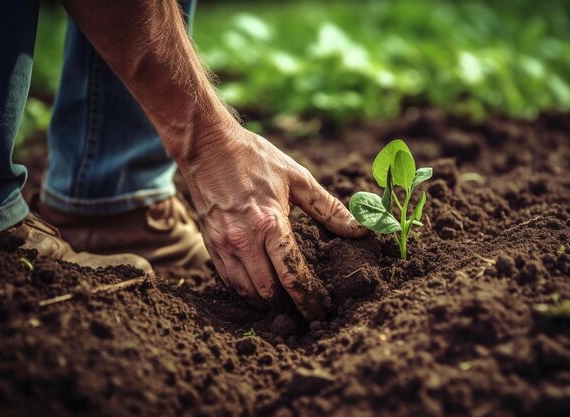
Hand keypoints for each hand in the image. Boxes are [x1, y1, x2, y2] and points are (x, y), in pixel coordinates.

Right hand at [179, 122, 365, 319]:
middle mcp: (244, 240)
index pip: (293, 276)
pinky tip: (260, 289)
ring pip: (247, 291)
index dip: (309, 300)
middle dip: (290, 307)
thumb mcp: (297, 178)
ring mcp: (223, 245)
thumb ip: (329, 208)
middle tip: (306, 313)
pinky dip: (246, 291)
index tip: (321, 311)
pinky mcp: (209, 245)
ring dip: (267, 303)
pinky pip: (229, 281)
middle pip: (269, 291)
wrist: (208, 146)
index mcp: (270, 223)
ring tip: (285, 305)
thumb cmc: (255, 158)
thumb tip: (361, 228)